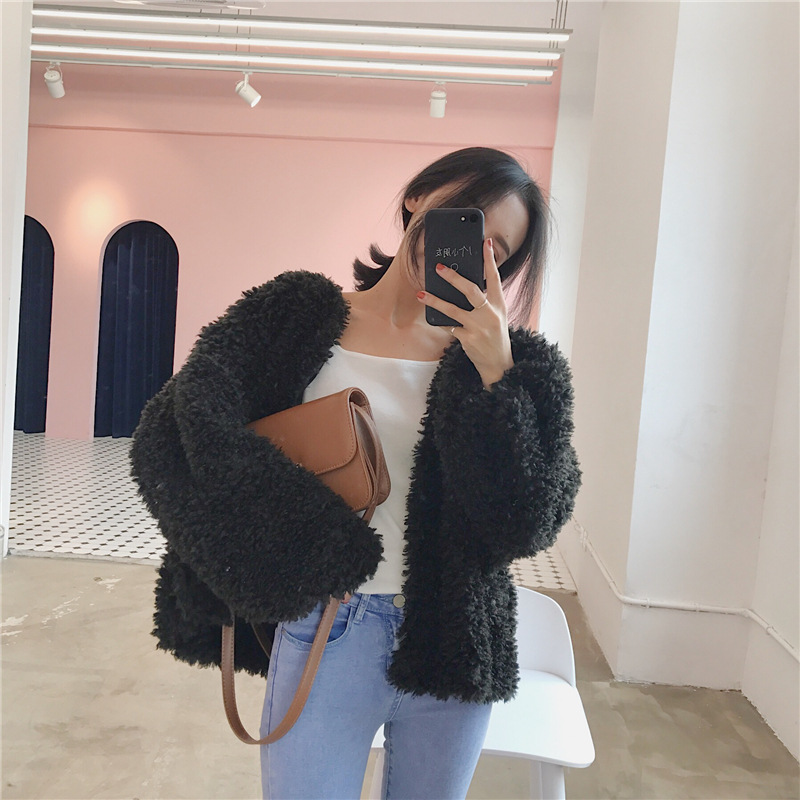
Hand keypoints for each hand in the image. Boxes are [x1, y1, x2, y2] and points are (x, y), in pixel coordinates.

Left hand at [417, 238, 512, 388]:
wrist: (499, 364)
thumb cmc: (495, 335)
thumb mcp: (496, 315)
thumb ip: (484, 301)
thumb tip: (461, 284)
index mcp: (499, 304)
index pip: (495, 278)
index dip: (489, 260)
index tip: (485, 243)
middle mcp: (490, 314)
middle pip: (471, 290)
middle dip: (454, 277)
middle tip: (439, 267)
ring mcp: (479, 327)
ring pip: (454, 309)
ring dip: (436, 300)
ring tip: (422, 294)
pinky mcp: (469, 339)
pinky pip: (449, 326)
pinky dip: (440, 320)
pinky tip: (430, 313)